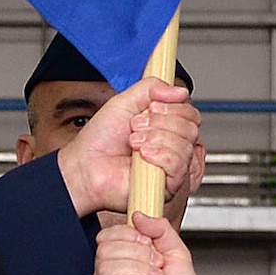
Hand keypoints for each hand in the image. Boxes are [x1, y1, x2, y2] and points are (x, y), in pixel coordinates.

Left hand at [56, 77, 201, 216]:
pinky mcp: (167, 186)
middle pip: (190, 127)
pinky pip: (179, 165)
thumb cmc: (100, 141)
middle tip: (136, 126)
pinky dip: (160, 155)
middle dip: (160, 122)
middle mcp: (171, 147)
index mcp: (165, 128)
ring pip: (185, 145)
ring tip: (134, 143)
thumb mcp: (125, 102)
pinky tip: (143, 155)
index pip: (190, 114)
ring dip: (156, 138)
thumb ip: (152, 88)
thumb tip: (179, 90)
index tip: (151, 107)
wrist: (85, 167)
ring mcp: (170, 167)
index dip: (174, 107)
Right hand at [93, 213, 206, 274]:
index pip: (108, 236)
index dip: (128, 234)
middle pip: (106, 249)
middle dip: (137, 253)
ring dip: (137, 270)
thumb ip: (161, 230)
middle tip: (157, 265)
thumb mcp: (177, 254)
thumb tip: (139, 215)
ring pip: (105, 268)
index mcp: (124, 259)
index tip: (149, 242)